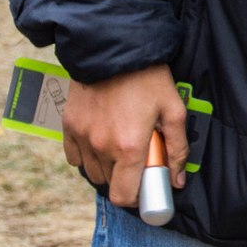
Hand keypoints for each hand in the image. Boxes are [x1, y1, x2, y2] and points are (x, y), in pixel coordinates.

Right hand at [62, 64, 188, 209]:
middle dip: (124, 178)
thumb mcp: (174, 110)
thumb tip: (177, 181)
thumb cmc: (148, 78)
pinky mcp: (69, 125)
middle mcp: (101, 146)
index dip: (136, 199)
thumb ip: (177, 149)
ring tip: (121, 144)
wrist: (114, 46)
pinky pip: (75, 156)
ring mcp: (82, 136)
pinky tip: (101, 139)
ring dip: (106, 166)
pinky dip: (87, 155)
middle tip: (137, 158)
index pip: (124, 196)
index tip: (144, 190)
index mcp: (129, 147)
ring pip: (92, 171)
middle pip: (109, 184)